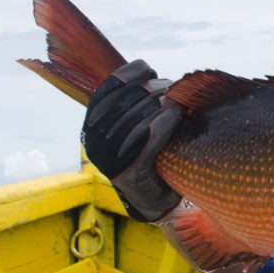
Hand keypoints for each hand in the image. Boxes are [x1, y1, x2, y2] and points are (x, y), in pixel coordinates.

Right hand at [82, 59, 181, 221]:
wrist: (153, 200)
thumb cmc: (150, 155)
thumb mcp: (135, 124)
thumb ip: (135, 102)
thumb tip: (150, 72)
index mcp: (93, 123)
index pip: (110, 86)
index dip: (133, 74)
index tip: (152, 73)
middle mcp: (94, 139)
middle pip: (130, 98)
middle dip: (157, 90)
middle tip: (176, 93)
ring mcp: (108, 157)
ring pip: (141, 115)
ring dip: (165, 105)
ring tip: (181, 103)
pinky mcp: (126, 172)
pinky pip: (147, 138)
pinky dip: (164, 123)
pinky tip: (177, 114)